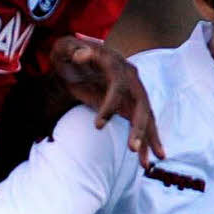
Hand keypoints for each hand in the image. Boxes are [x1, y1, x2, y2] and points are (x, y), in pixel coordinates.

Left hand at [50, 35, 165, 167]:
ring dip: (148, 140)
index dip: (111, 105)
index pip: (119, 85)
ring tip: (146, 163)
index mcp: (115, 63)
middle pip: (141, 103)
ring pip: (146, 117)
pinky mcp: (130, 105)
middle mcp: (130, 77)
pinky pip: (142, 124)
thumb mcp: (65, 49)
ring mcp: (133, 92)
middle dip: (139, 127)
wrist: (75, 61)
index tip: (98, 125)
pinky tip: (148, 161)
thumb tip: (81, 54)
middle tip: (132, 149)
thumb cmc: (69, 55)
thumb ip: (73, 50)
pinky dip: (146, 141)